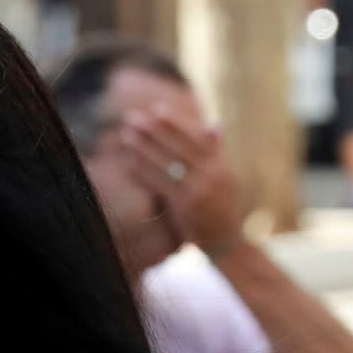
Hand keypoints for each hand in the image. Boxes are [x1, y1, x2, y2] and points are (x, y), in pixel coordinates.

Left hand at [117, 105, 243, 254]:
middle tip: (132, 117)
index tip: (156, 109)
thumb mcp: (225, 177)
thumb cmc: (222, 207)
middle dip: (153, 130)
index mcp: (220, 164)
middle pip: (177, 146)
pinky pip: (159, 183)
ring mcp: (199, 189)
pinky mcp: (185, 205)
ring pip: (165, 162)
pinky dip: (143, 170)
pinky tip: (128, 160)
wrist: (228, 242)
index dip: (175, 122)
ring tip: (125, 135)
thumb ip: (216, 152)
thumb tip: (214, 123)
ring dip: (143, 147)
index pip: (194, 136)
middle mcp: (211, 173)